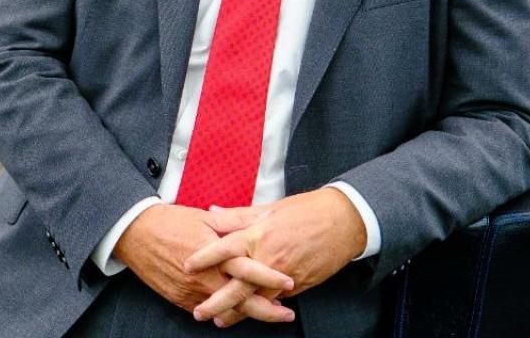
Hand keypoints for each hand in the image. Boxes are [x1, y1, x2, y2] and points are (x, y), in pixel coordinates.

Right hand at [112, 205, 293, 325]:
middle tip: (286, 314)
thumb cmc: (170, 221)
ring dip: (247, 313)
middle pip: (241, 300)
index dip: (270, 277)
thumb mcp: (205, 217)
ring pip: (225, 310)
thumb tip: (260, 220)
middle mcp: (205, 276)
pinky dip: (223, 312)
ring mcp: (192, 291)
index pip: (248, 269)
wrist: (135, 233)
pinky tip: (235, 312)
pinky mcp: (180, 299)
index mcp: (214, 253)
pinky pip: (206, 310)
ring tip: (267, 314)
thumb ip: (234, 223)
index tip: (290, 282)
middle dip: (267, 310)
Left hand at [184, 189, 365, 324]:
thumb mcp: (268, 209)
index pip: (224, 248)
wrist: (343, 222)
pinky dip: (261, 308)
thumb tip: (212, 213)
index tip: (186, 265)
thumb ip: (238, 216)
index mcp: (258, 235)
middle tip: (199, 312)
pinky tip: (249, 314)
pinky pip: (275, 300)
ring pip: (256, 299)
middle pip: (237, 285)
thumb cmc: (305, 212)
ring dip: (237, 312)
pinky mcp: (298, 285)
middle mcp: (269, 258)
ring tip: (220, 321)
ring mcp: (284, 274)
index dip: (204, 258)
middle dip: (217, 302)